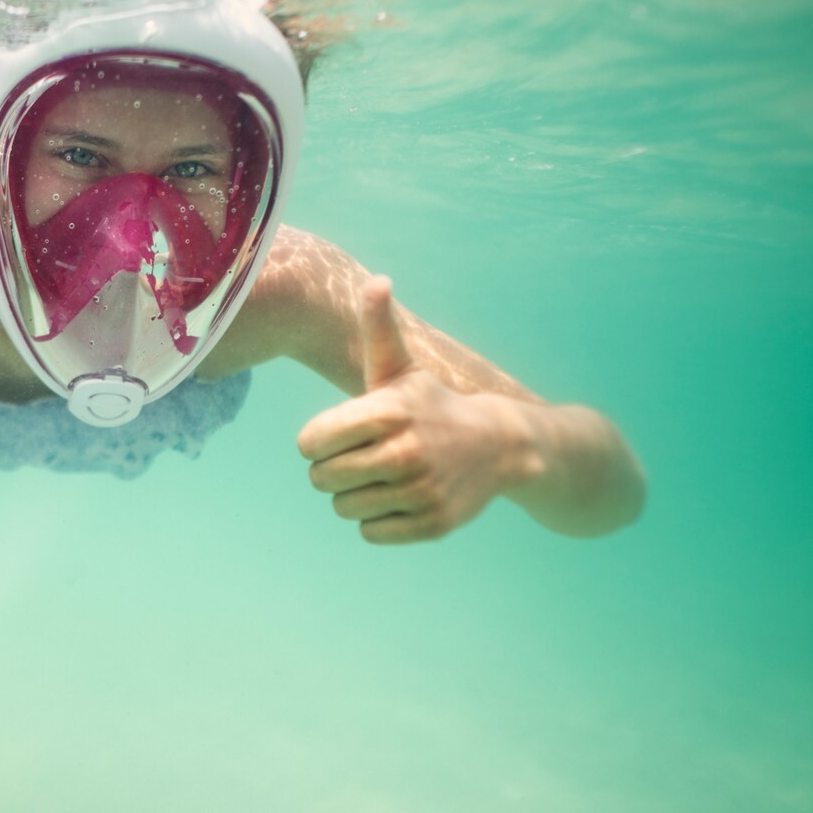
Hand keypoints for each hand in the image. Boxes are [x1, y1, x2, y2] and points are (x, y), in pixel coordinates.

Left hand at [297, 277, 537, 543]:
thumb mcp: (403, 367)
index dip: (316, 440)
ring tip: (380, 476)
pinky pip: (371, 532)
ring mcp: (420, 491)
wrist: (501, 445)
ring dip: (353, 495)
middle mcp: (404, 453)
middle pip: (322, 479)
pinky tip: (398, 497)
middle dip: (331, 470)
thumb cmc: (432, 403)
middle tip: (358, 457)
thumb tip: (376, 280)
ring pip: (343, 508)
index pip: (310, 442)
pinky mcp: (432, 524)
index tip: (338, 435)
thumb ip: (379, 328)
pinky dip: (377, 520)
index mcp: (387, 412)